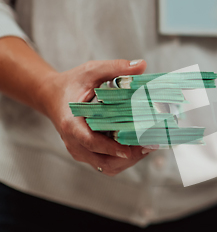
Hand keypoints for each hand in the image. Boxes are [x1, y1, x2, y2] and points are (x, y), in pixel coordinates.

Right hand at [39, 59, 154, 175]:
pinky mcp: (88, 154)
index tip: (129, 149)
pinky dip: (124, 159)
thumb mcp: (91, 71)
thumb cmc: (71, 84)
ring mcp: (81, 151)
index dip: (111, 148)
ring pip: (108, 166)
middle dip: (129, 156)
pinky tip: (139, 146)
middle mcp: (75, 143)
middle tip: (150, 144)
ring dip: (130, 160)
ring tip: (148, 145)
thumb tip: (141, 65)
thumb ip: (115, 68)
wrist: (52, 96)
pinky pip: (108, 163)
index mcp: (72, 124)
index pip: (91, 142)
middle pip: (104, 160)